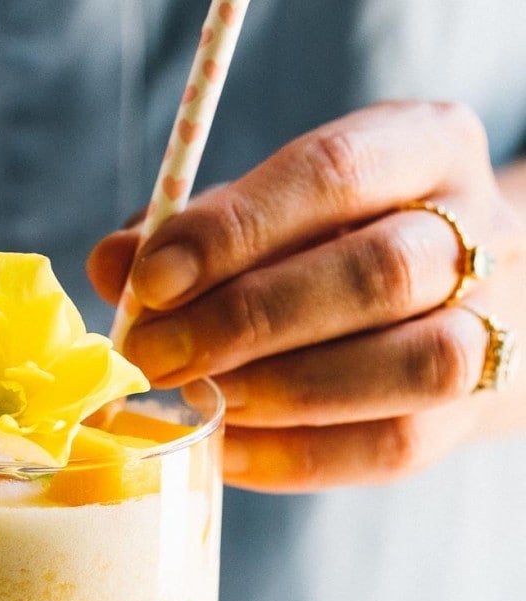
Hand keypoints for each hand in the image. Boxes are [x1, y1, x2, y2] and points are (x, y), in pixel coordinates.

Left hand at [90, 101, 525, 489]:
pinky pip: (393, 445)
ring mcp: (490, 325)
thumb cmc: (328, 244)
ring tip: (198, 398)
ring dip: (284, 389)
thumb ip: (188, 231)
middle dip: (248, 320)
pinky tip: (223, 447)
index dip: (236, 229)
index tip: (151, 281)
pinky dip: (296, 455)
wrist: (443, 301)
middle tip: (155, 354)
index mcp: (426, 144)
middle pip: (377, 274)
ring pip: (409, 364)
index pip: (334, 172)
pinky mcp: (471, 412)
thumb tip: (113, 266)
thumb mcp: (266, 211)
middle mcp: (480, 229)